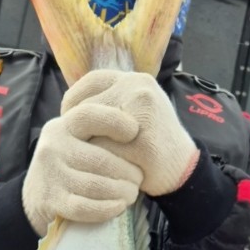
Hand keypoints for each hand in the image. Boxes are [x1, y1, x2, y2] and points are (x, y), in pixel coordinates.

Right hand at [22, 100, 143, 237]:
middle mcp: (53, 148)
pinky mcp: (51, 201)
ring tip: (132, 193)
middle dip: (127, 171)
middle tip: (139, 178)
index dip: (115, 121)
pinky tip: (119, 206)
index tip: (135, 132)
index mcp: (62, 127)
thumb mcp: (74, 140)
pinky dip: (106, 208)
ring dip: (121, 192)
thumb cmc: (68, 166)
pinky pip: (85, 207)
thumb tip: (141, 127)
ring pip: (95, 185)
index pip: (88, 116)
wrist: (35, 198)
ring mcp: (50, 175)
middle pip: (100, 159)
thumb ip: (97, 132)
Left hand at [61, 70, 199, 196]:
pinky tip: (100, 170)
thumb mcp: (133, 109)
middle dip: (76, 127)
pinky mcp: (141, 141)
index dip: (74, 101)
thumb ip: (109, 101)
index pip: (90, 80)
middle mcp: (138, 89)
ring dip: (85, 146)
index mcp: (134, 79)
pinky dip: (97, 163)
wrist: (181, 168)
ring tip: (87, 157)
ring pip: (91, 129)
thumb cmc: (150, 141)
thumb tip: (68, 108)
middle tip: (76, 144)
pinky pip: (103, 151)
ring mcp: (141, 113)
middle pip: (86, 106)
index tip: (67, 119)